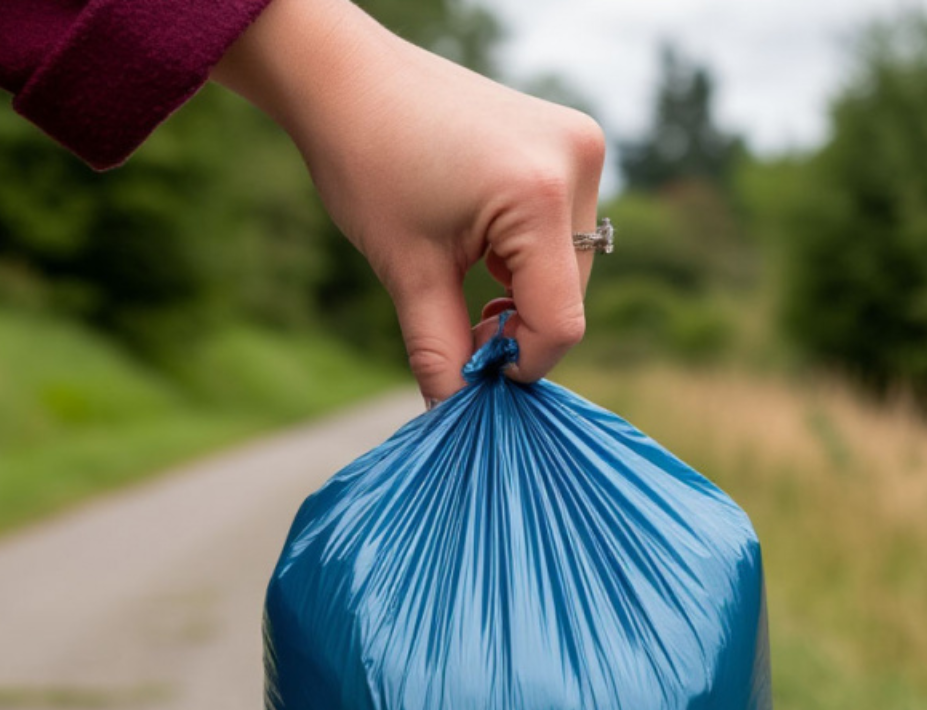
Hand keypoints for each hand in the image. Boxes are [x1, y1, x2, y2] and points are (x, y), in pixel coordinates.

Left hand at [213, 0, 604, 403]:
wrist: (347, 78)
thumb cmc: (366, 161)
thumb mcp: (405, 270)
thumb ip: (440, 350)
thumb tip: (458, 413)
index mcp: (538, 194)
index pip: (560, 321)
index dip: (518, 362)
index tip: (474, 374)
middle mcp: (578, 160)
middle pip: (569, 292)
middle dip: (518, 323)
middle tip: (458, 324)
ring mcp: (579, 143)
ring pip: (569, 263)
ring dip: (522, 288)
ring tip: (462, 273)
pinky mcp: (570, 138)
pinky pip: (562, 225)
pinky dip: (526, 253)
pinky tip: (479, 243)